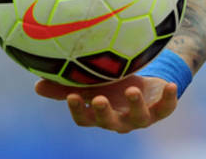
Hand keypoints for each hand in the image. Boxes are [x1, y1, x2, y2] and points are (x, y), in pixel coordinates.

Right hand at [34, 74, 178, 132]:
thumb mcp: (91, 83)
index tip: (73, 96)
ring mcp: (141, 117)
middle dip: (104, 113)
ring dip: (135, 105)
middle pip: (109, 122)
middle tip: (100, 100)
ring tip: (132, 91)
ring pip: (138, 117)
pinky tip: (170, 85)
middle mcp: (119, 120)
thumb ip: (65, 86)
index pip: (85, 119)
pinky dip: (169, 98)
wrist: (148, 83)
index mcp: (100, 115)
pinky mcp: (161, 110)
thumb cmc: (113, 84)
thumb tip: (36, 85)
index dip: (79, 110)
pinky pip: (166, 107)